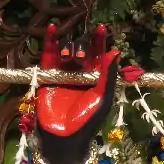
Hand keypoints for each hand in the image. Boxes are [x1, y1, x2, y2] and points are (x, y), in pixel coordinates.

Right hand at [35, 24, 119, 163]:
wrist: (65, 136)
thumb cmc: (88, 120)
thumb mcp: (103, 98)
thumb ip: (108, 75)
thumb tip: (116, 51)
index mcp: (96, 77)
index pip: (99, 54)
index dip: (99, 41)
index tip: (101, 28)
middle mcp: (81, 72)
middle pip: (82, 50)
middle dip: (83, 48)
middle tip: (81, 57)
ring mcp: (64, 73)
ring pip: (67, 50)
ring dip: (70, 47)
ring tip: (72, 57)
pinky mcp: (48, 75)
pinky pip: (49, 55)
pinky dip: (50, 41)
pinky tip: (52, 28)